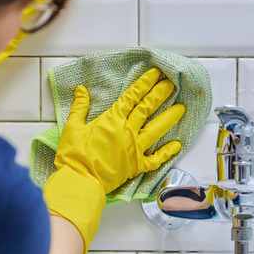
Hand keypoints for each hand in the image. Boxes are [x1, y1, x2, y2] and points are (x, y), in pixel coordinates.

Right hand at [55, 67, 184, 192]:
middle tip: (172, 84)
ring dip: (168, 118)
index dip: (144, 83)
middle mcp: (127, 131)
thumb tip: (81, 89)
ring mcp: (134, 149)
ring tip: (181, 109)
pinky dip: (166, 153)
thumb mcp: (72, 126)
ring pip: (155, 130)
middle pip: (147, 109)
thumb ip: (79, 107)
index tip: (156, 73)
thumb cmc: (74, 155)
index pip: (131, 97)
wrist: (80, 180)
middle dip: (160, 94)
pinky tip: (177, 145)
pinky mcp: (136, 166)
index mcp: (112, 120)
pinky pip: (155, 159)